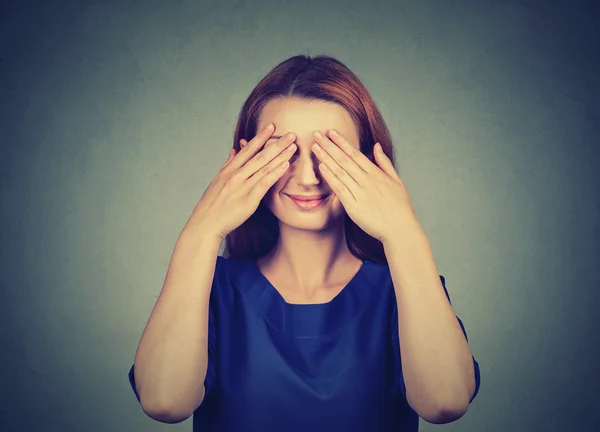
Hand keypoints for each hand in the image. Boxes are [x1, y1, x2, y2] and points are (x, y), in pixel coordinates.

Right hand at [184, 124, 297, 240]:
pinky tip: (285, 165)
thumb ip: (228, 165)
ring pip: (264, 167)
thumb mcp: (217, 181)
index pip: (247, 150)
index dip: (260, 137)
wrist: (206, 224)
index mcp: (228, 170)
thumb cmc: (212, 205)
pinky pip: (264, 183)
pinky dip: (275, 173)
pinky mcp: (248, 200)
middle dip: (276, 144)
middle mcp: (235, 175)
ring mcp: (242, 187)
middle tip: (291, 134)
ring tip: (292, 146)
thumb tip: (234, 150)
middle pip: (259, 156)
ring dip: (280, 156)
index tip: (271, 126)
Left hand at [311, 129, 419, 242]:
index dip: (342, 142)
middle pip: (344, 159)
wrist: (400, 229)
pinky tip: (321, 167)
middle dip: (329, 146)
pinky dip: (330, 177)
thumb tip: (376, 145)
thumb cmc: (400, 207)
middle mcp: (367, 181)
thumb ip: (385, 162)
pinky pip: (340, 189)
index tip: (331, 132)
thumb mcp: (396, 181)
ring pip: (340, 171)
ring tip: (315, 147)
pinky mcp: (354, 206)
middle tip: (317, 134)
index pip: (355, 154)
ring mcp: (360, 193)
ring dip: (326, 158)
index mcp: (376, 174)